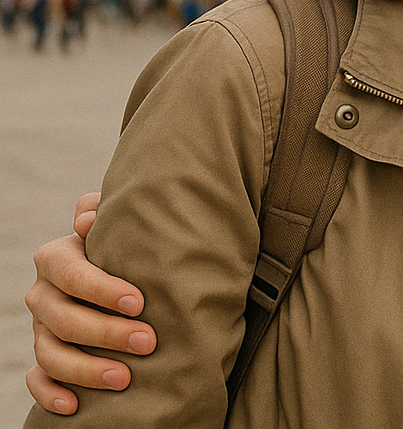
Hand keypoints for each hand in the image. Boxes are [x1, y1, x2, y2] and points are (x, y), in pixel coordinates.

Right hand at [24, 193, 156, 414]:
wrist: (124, 271)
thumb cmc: (128, 245)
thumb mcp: (119, 223)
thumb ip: (104, 212)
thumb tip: (87, 219)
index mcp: (57, 258)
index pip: (73, 275)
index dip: (104, 290)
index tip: (140, 303)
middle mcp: (42, 294)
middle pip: (65, 319)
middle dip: (107, 333)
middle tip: (148, 342)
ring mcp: (40, 328)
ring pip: (51, 354)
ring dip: (86, 369)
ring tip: (125, 378)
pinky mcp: (43, 357)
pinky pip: (38, 380)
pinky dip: (50, 395)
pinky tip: (75, 407)